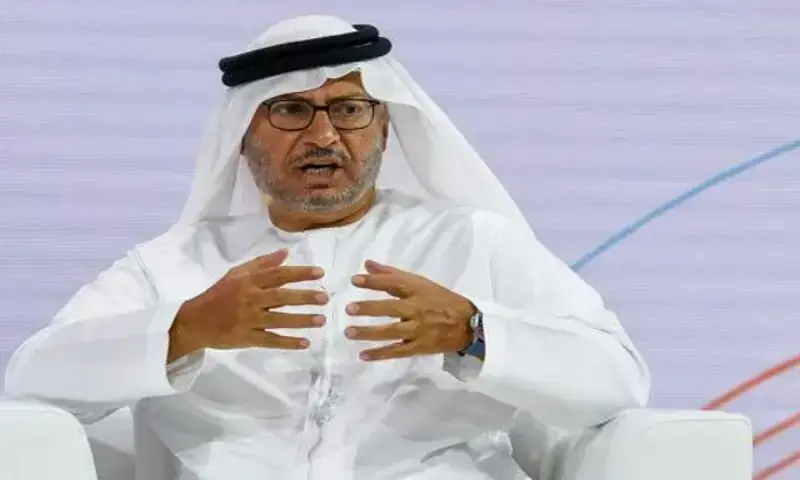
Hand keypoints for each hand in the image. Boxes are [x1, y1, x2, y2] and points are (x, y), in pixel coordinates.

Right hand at [168, 249, 327, 362]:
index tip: (320, 272)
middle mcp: (250, 299)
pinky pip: (270, 340)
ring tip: (321, 320)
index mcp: (248, 281)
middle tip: (325, 298)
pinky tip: (305, 343)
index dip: (300, 273)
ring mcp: (249, 320)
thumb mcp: (236, 274)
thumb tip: (285, 252)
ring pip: (279, 319)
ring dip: (301, 320)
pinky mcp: (247, 338)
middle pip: (281, 296)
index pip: (278, 274)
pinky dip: (287, 342)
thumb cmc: (219, 295)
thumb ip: (261, 264)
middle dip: (304, 297)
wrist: (195, 321)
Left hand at [344, 260, 476, 360]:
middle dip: (369, 308)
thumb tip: (367, 264)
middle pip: (391, 308)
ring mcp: (418, 329)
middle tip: (349, 309)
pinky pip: (397, 351)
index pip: (394, 283)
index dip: (374, 281)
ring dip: (369, 333)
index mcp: (418, 290)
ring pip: (391, 331)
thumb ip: (391, 275)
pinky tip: (363, 355)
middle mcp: (417, 309)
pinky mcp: (419, 347)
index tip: (354, 280)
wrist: (467, 324)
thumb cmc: (440, 300)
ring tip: (348, 332)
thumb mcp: (420, 283)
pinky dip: (380, 354)